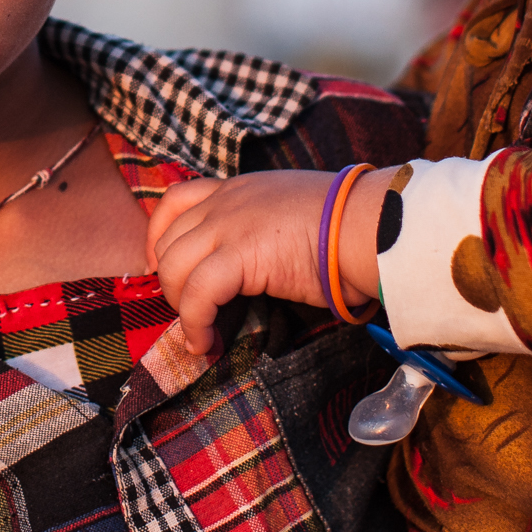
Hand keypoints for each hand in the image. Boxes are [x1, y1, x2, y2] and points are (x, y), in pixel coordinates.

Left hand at [147, 169, 394, 354]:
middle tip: (191, 311)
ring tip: (199, 333)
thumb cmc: (349, 227)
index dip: (159, 236)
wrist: (372, 225)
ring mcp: (230, 225)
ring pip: (174, 267)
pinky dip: (194, 324)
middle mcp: (227, 201)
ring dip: (180, 307)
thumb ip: (265, 231)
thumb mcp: (294, 215)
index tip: (167, 268)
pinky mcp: (240, 255)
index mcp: (239, 188)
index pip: (176, 200)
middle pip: (168, 239)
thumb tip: (259, 265)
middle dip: (170, 281)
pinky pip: (197, 294)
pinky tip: (206, 343)